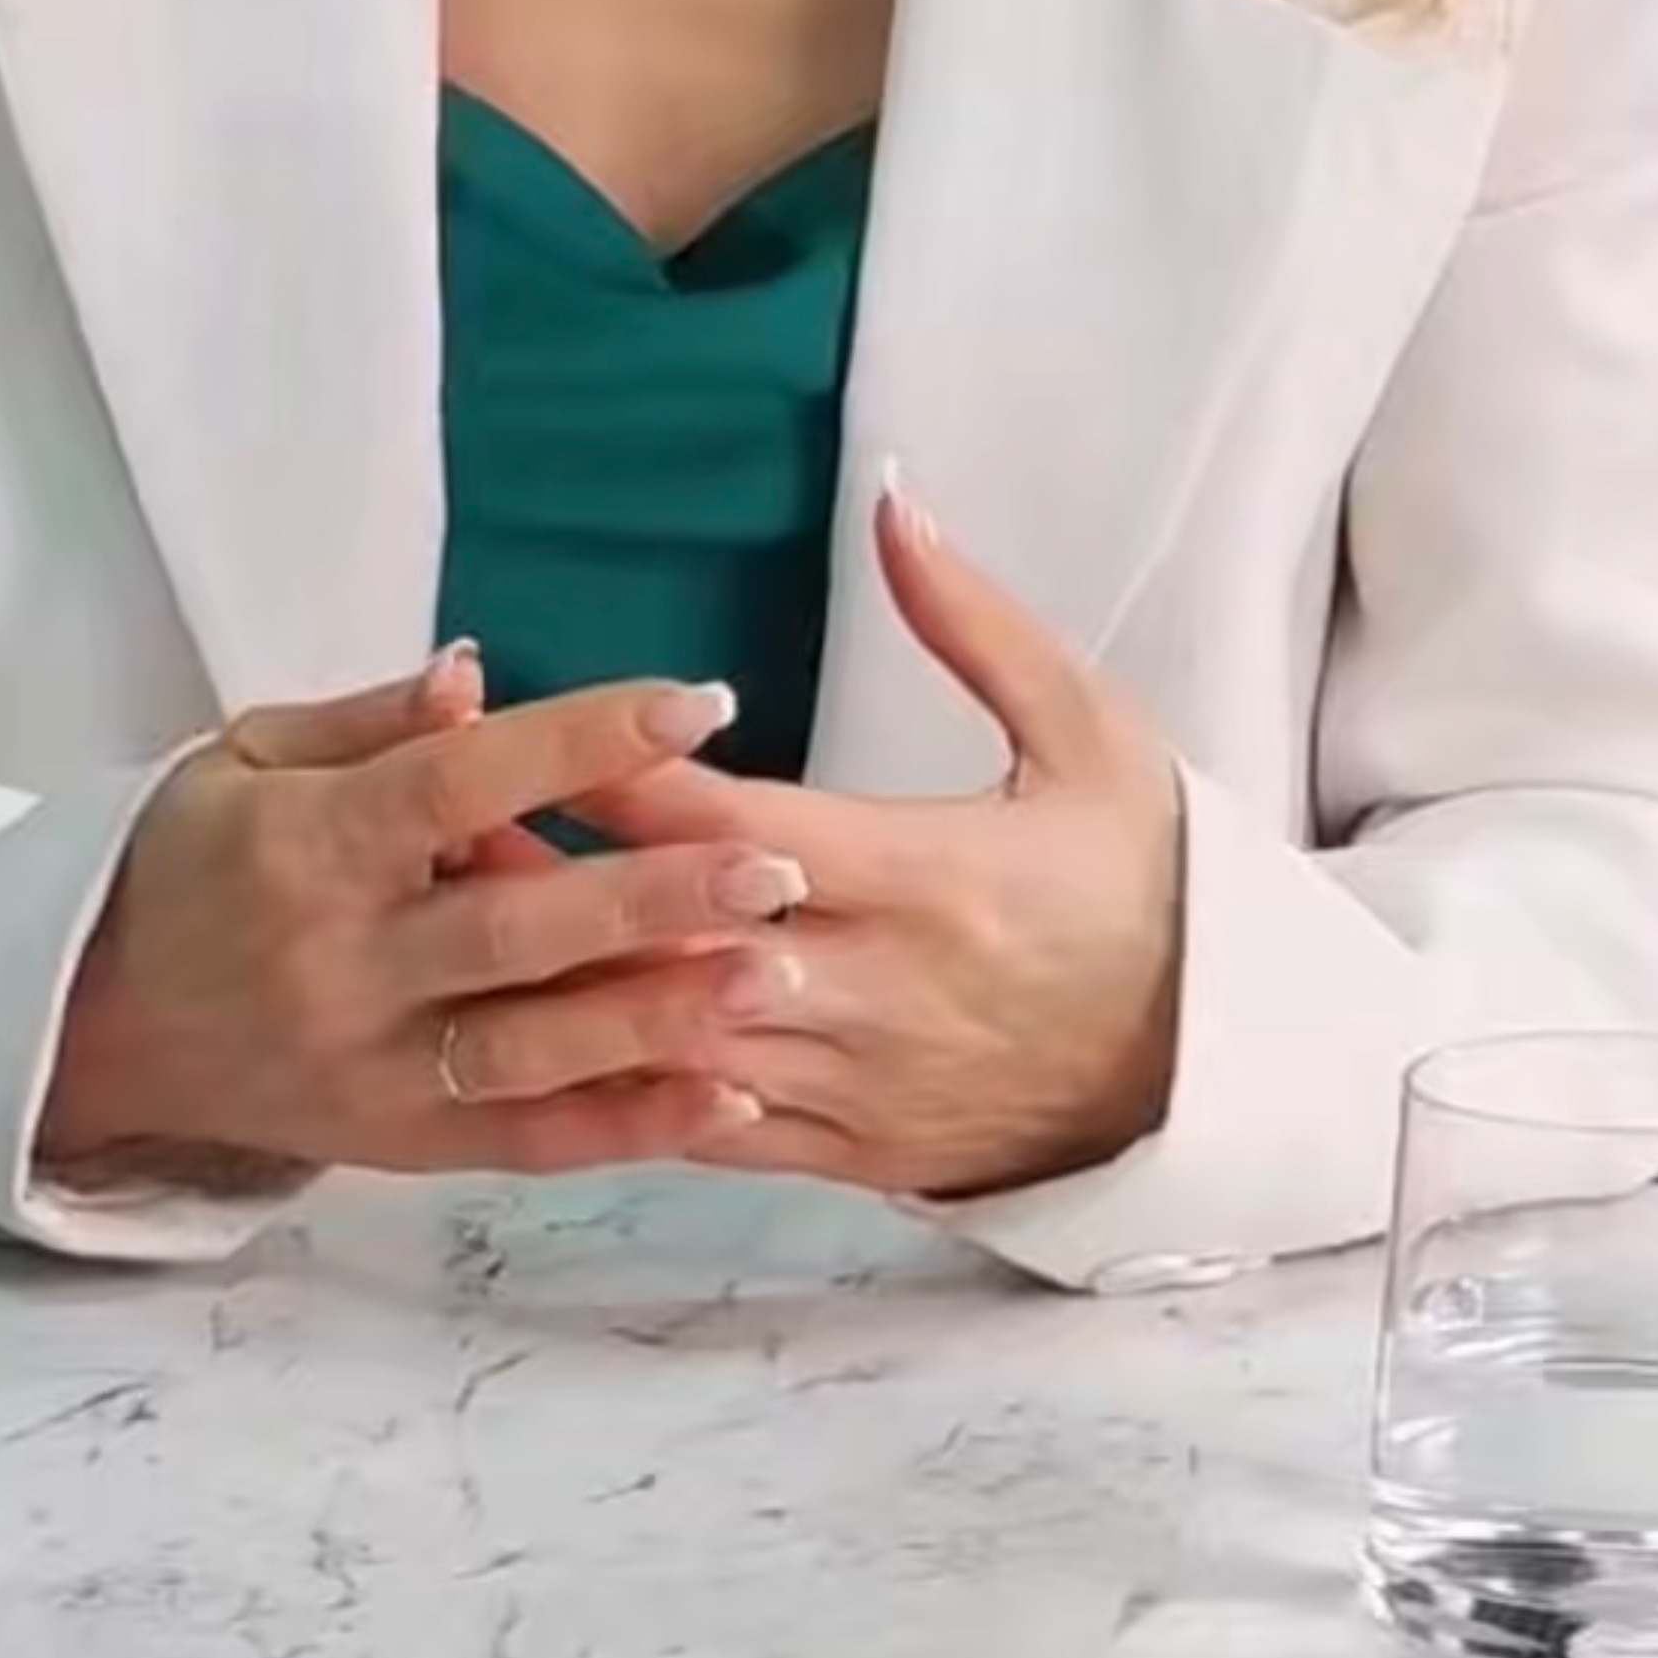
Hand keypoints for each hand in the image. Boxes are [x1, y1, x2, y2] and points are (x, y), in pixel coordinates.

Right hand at [36, 646, 812, 1187]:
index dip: (576, 744)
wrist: (89, 1024)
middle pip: (515, 930)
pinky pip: (526, 1142)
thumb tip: (472, 670)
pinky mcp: (396, 1141)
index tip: (694, 705)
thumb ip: (366, 722)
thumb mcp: (239, 761)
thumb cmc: (179, 865)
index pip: (456, 786)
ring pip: (533, 1049)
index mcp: (305, 845)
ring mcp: (369, 1064)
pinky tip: (730, 1101)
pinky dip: (630, 1128)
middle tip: (777, 867)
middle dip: (653, 899)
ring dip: (661, 1019)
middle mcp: (342, 962)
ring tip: (777, 978)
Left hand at [525, 479, 1188, 1205]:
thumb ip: (976, 624)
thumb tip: (894, 501)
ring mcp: (859, 1084)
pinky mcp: (855, 1156)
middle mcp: (877, 988)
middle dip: (551, 885)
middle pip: (672, 939)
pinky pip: (710, 1134)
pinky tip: (540, 1052)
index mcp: (927, 875)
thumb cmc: (1149, 888)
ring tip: (457, 935)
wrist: (1218, 1071)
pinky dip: (620, 1093)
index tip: (524, 726)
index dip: (619, 776)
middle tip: (439, 831)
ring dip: (563, 994)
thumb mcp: (1091, 737)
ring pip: (671, 1045)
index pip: (732, 822)